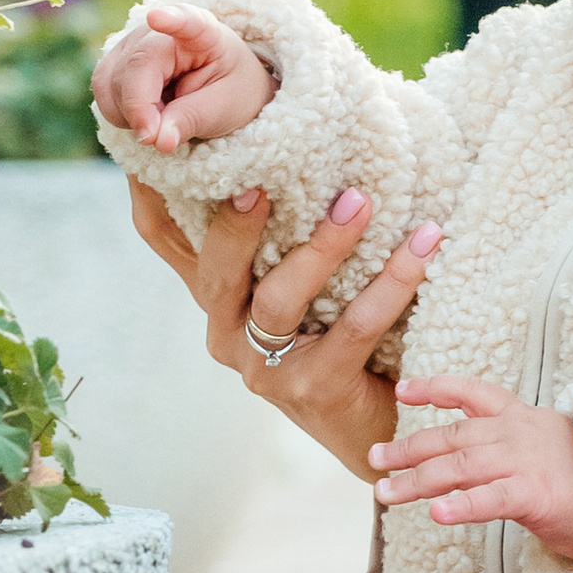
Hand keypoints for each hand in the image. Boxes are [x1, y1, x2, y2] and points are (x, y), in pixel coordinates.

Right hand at [96, 0, 276, 152]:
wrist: (219, 84)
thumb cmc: (227, 90)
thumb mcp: (223, 109)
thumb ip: (191, 120)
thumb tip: (158, 140)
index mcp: (203, 34)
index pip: (188, 22)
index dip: (172, 20)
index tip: (157, 18)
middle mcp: (160, 32)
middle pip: (135, 66)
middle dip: (141, 111)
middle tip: (161, 141)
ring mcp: (132, 43)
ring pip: (110, 82)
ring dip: (129, 116)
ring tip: (162, 124)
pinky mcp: (115, 61)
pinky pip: (103, 92)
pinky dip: (121, 115)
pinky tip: (146, 119)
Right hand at [124, 176, 440, 481]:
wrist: (381, 430)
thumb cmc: (343, 339)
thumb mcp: (303, 285)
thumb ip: (283, 233)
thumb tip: (290, 145)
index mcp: (218, 301)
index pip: (166, 241)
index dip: (151, 193)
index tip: (153, 141)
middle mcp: (227, 336)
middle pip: (216, 273)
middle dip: (237, 224)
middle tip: (264, 178)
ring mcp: (265, 370)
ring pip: (280, 300)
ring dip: (324, 247)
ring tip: (361, 201)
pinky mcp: (313, 390)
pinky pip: (352, 327)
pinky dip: (390, 284)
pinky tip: (421, 249)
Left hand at [370, 374, 572, 556]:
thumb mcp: (553, 452)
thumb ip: (518, 451)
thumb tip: (489, 461)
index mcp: (524, 420)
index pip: (474, 394)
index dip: (435, 389)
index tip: (403, 389)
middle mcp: (519, 435)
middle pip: (452, 437)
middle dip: (408, 448)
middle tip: (373, 459)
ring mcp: (526, 463)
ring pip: (459, 467)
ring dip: (416, 480)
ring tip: (385, 494)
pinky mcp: (537, 496)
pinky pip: (490, 500)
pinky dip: (461, 506)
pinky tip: (436, 515)